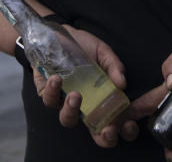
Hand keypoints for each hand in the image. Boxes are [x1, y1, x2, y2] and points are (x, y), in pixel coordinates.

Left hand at [32, 26, 132, 147]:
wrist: (57, 34)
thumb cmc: (83, 47)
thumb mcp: (102, 52)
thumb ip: (114, 66)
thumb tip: (122, 83)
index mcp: (100, 99)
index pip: (112, 123)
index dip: (121, 131)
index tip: (126, 126)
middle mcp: (84, 106)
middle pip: (94, 132)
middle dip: (103, 137)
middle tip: (107, 129)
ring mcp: (64, 102)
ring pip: (67, 119)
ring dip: (72, 111)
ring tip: (76, 95)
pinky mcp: (46, 94)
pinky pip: (48, 100)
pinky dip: (52, 91)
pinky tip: (56, 79)